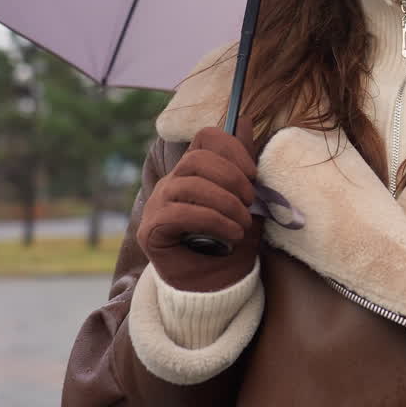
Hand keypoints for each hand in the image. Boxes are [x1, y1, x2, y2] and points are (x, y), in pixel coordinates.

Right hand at [138, 118, 262, 291]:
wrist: (218, 285)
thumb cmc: (233, 241)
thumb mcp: (247, 200)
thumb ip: (244, 165)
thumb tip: (244, 120)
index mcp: (195, 171)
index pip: (206, 137)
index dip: (233, 148)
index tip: (254, 173)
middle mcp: (172, 182)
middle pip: (197, 158)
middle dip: (231, 177)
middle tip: (250, 201)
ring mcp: (158, 204)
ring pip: (189, 184)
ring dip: (225, 202)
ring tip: (243, 223)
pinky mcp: (152, 229)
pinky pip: (180, 212)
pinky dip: (213, 220)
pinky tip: (231, 233)